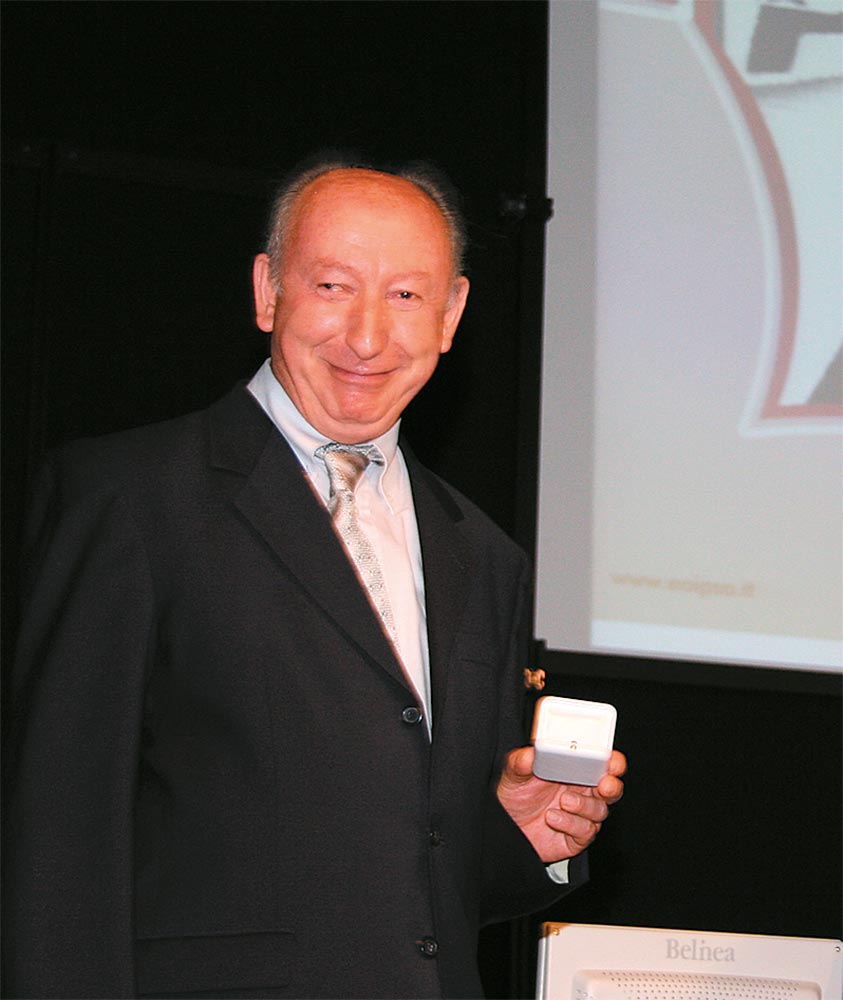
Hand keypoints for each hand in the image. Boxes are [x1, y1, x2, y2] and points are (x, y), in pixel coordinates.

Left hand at [496, 746, 626, 862]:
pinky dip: (572, 824)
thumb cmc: (515, 796)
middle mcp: (581, 792)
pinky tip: (554, 817)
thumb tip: (532, 752)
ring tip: (563, 801)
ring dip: (584, 805)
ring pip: (600, 810)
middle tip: (604, 785)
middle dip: (612, 786)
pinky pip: (586, 831)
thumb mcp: (514, 774)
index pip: (601, 763)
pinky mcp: (576, 837)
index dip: (612, 762)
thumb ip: (522, 761)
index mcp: (573, 771)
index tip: (612, 761)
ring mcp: (580, 815)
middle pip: (611, 788)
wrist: (507, 827)